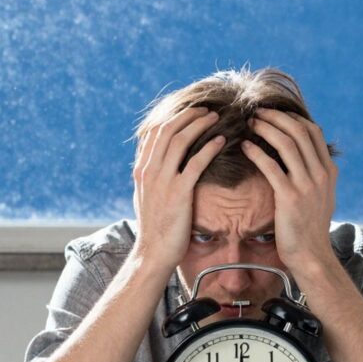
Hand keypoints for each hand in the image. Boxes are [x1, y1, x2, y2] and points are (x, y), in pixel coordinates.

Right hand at [132, 107, 225, 271]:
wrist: (154, 252)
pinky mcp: (179, 192)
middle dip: (187, 115)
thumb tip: (154, 164)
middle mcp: (148, 171)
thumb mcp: (145, 197)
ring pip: (180, 140)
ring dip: (199, 125)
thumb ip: (149, 177)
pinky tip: (221, 140)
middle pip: (167, 129)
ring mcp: (163, 181)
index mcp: (141, 170)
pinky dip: (209, 147)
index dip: (172, 117)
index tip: (189, 111)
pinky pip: (196, 162)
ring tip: (215, 118)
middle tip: (205, 109)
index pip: (153, 132)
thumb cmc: (154, 227)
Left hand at [240, 109, 338, 275]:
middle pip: (299, 132)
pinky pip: (271, 167)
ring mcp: (307, 185)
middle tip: (257, 112)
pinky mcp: (290, 197)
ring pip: (287, 143)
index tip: (275, 114)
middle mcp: (321, 174)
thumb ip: (315, 176)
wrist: (311, 255)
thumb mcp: (321, 197)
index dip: (292, 118)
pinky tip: (245, 146)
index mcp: (329, 171)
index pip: (313, 132)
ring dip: (266, 128)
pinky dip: (256, 153)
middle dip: (276, 117)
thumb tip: (302, 158)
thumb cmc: (310, 228)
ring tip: (250, 123)